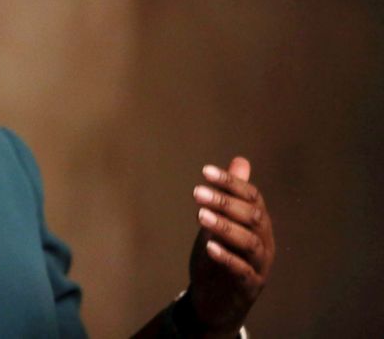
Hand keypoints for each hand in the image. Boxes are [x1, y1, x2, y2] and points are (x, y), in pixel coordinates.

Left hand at [187, 156, 274, 335]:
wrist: (218, 301)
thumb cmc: (222, 254)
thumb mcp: (223, 221)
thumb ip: (232, 195)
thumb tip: (240, 161)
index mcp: (259, 223)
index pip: (252, 196)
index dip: (230, 182)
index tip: (205, 171)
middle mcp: (264, 241)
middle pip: (251, 217)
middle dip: (224, 202)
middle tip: (197, 192)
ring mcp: (259, 265)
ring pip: (249, 242)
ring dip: (224, 227)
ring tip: (199, 215)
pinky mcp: (249, 286)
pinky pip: (242, 270)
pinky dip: (226, 257)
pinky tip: (208, 246)